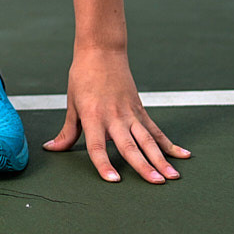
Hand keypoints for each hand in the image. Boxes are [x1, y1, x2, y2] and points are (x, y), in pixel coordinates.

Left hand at [43, 47, 187, 182]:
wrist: (101, 51)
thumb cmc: (82, 77)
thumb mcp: (72, 104)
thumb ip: (67, 131)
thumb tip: (51, 148)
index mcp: (93, 117)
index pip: (98, 146)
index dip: (104, 164)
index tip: (113, 180)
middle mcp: (113, 117)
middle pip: (130, 146)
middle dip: (143, 166)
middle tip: (156, 183)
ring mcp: (130, 114)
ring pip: (147, 140)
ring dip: (160, 159)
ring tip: (172, 176)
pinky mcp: (140, 110)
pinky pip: (156, 130)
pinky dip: (169, 144)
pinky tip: (182, 155)